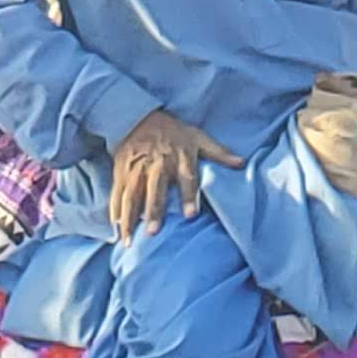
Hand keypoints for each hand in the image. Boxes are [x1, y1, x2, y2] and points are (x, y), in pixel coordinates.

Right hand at [107, 109, 234, 236]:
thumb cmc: (172, 132)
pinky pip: (117, 194)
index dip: (188, 196)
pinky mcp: (121, 173)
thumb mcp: (197, 137)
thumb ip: (219, 153)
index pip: (186, 178)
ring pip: (131, 196)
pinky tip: (116, 228)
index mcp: (179, 158)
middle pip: (154, 191)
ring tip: (128, 240)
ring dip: (129, 218)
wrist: (138, 117)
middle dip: (153, 210)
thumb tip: (242, 163)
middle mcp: (157, 165)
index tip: (190, 215)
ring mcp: (136, 170)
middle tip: (152, 233)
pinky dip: (115, 211)